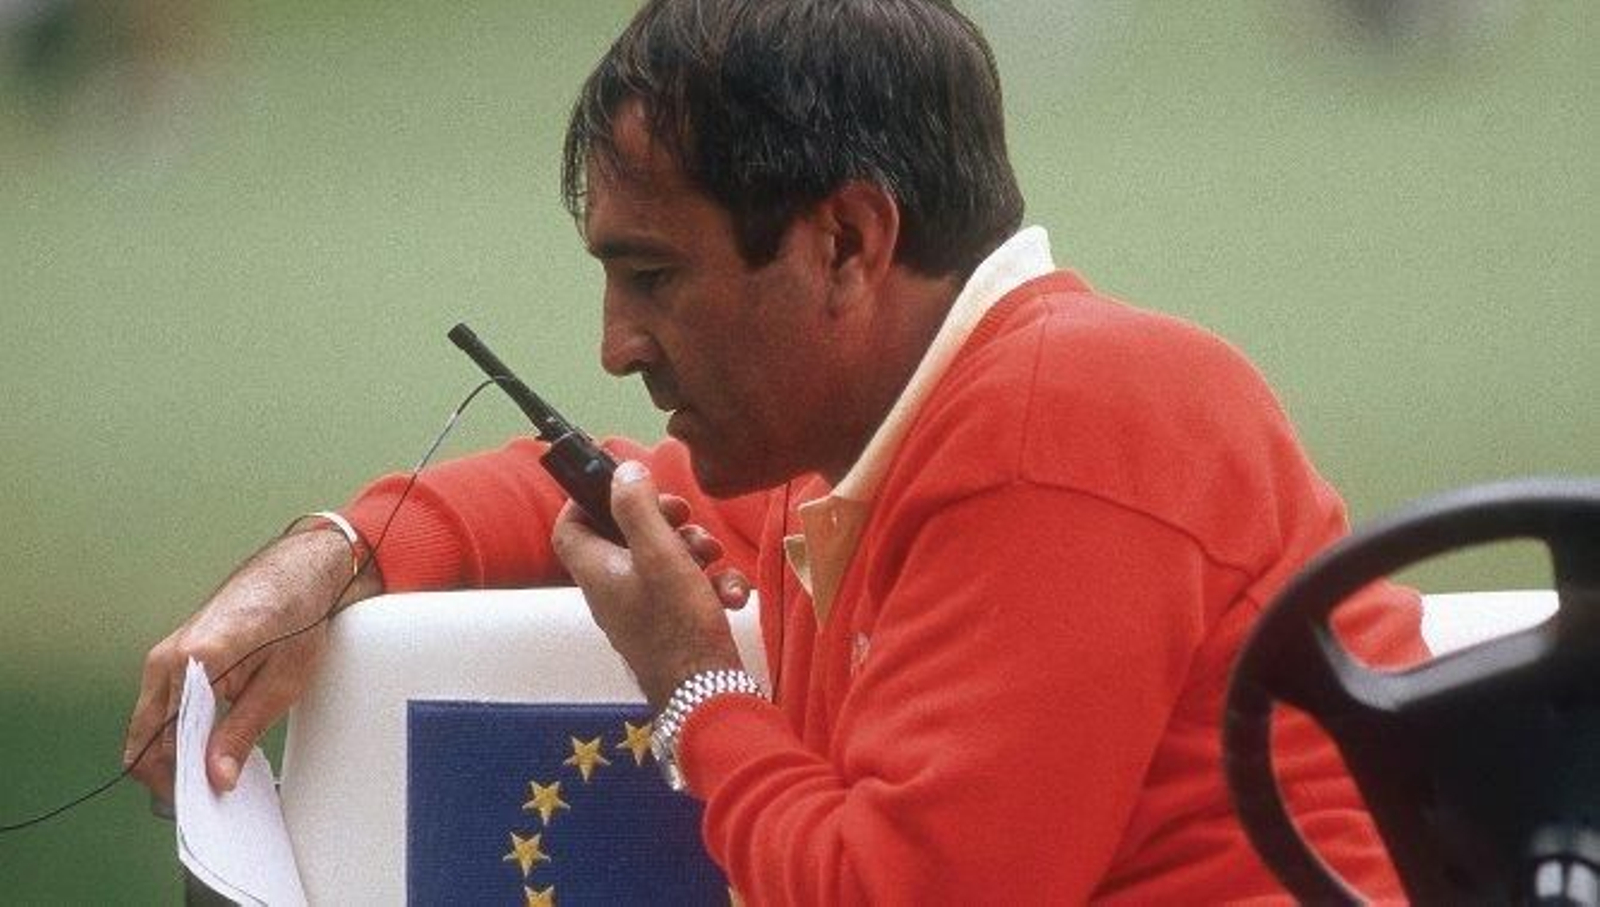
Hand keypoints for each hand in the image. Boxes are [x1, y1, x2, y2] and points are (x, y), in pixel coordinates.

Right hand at [122, 528, 380, 801]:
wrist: (296, 573)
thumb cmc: (297, 618)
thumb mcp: (282, 685)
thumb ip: (243, 732)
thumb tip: (217, 777)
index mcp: (195, 663)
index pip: (166, 743)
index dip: (180, 781)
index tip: (202, 804)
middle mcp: (168, 658)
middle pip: (146, 739)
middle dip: (169, 774)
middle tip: (206, 797)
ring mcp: (165, 656)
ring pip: (150, 725)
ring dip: (172, 754)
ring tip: (212, 774)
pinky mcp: (172, 657)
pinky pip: (161, 706)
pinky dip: (175, 732)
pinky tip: (208, 746)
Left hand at [552, 460, 747, 708]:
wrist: (708, 696)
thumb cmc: (678, 625)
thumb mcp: (660, 555)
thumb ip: (638, 509)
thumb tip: (623, 471)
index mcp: (598, 572)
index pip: (569, 527)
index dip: (587, 499)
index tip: (624, 485)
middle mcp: (614, 591)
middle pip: (625, 538)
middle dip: (661, 520)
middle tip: (684, 514)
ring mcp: (642, 610)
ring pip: (662, 561)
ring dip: (693, 550)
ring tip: (715, 556)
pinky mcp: (672, 626)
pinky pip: (684, 591)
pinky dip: (708, 584)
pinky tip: (732, 593)